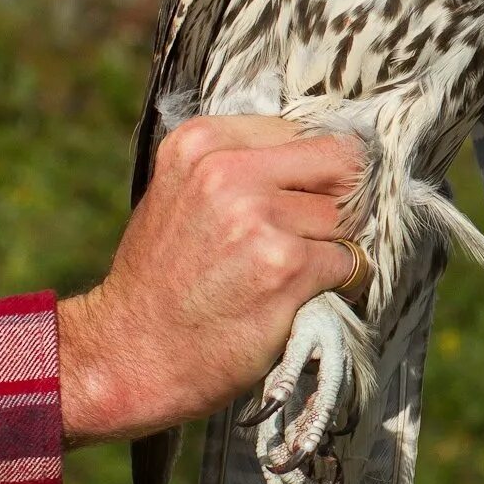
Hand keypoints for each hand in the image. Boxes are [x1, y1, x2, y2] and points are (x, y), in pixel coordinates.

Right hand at [58, 116, 364, 445]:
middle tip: (323, 231)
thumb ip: (248, 164)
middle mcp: (225, 172)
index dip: (326, 168)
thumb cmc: (168, 276)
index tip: (316, 196)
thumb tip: (334, 152)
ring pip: (347, 215)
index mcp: (202, 143)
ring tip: (294, 269)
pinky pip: (351, 260)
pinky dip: (343, 280)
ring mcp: (256, 218)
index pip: (312, 131)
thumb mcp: (186, 193)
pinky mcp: (284, 264)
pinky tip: (305, 294)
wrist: (132, 353)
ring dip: (338, 244)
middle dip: (347, 198)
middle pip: (341, 163)